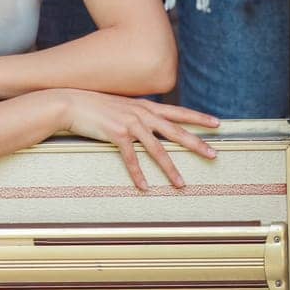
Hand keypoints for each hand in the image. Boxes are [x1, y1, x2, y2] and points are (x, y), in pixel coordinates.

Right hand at [61, 90, 219, 189]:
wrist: (72, 102)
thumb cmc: (96, 106)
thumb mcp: (123, 105)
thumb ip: (138, 113)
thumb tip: (151, 122)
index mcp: (146, 106)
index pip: (178, 112)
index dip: (198, 117)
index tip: (217, 123)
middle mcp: (142, 113)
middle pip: (175, 131)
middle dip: (196, 143)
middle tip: (213, 155)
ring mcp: (130, 123)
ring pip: (157, 148)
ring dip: (170, 168)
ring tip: (181, 184)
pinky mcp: (116, 134)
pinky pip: (131, 158)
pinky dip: (138, 174)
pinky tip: (144, 187)